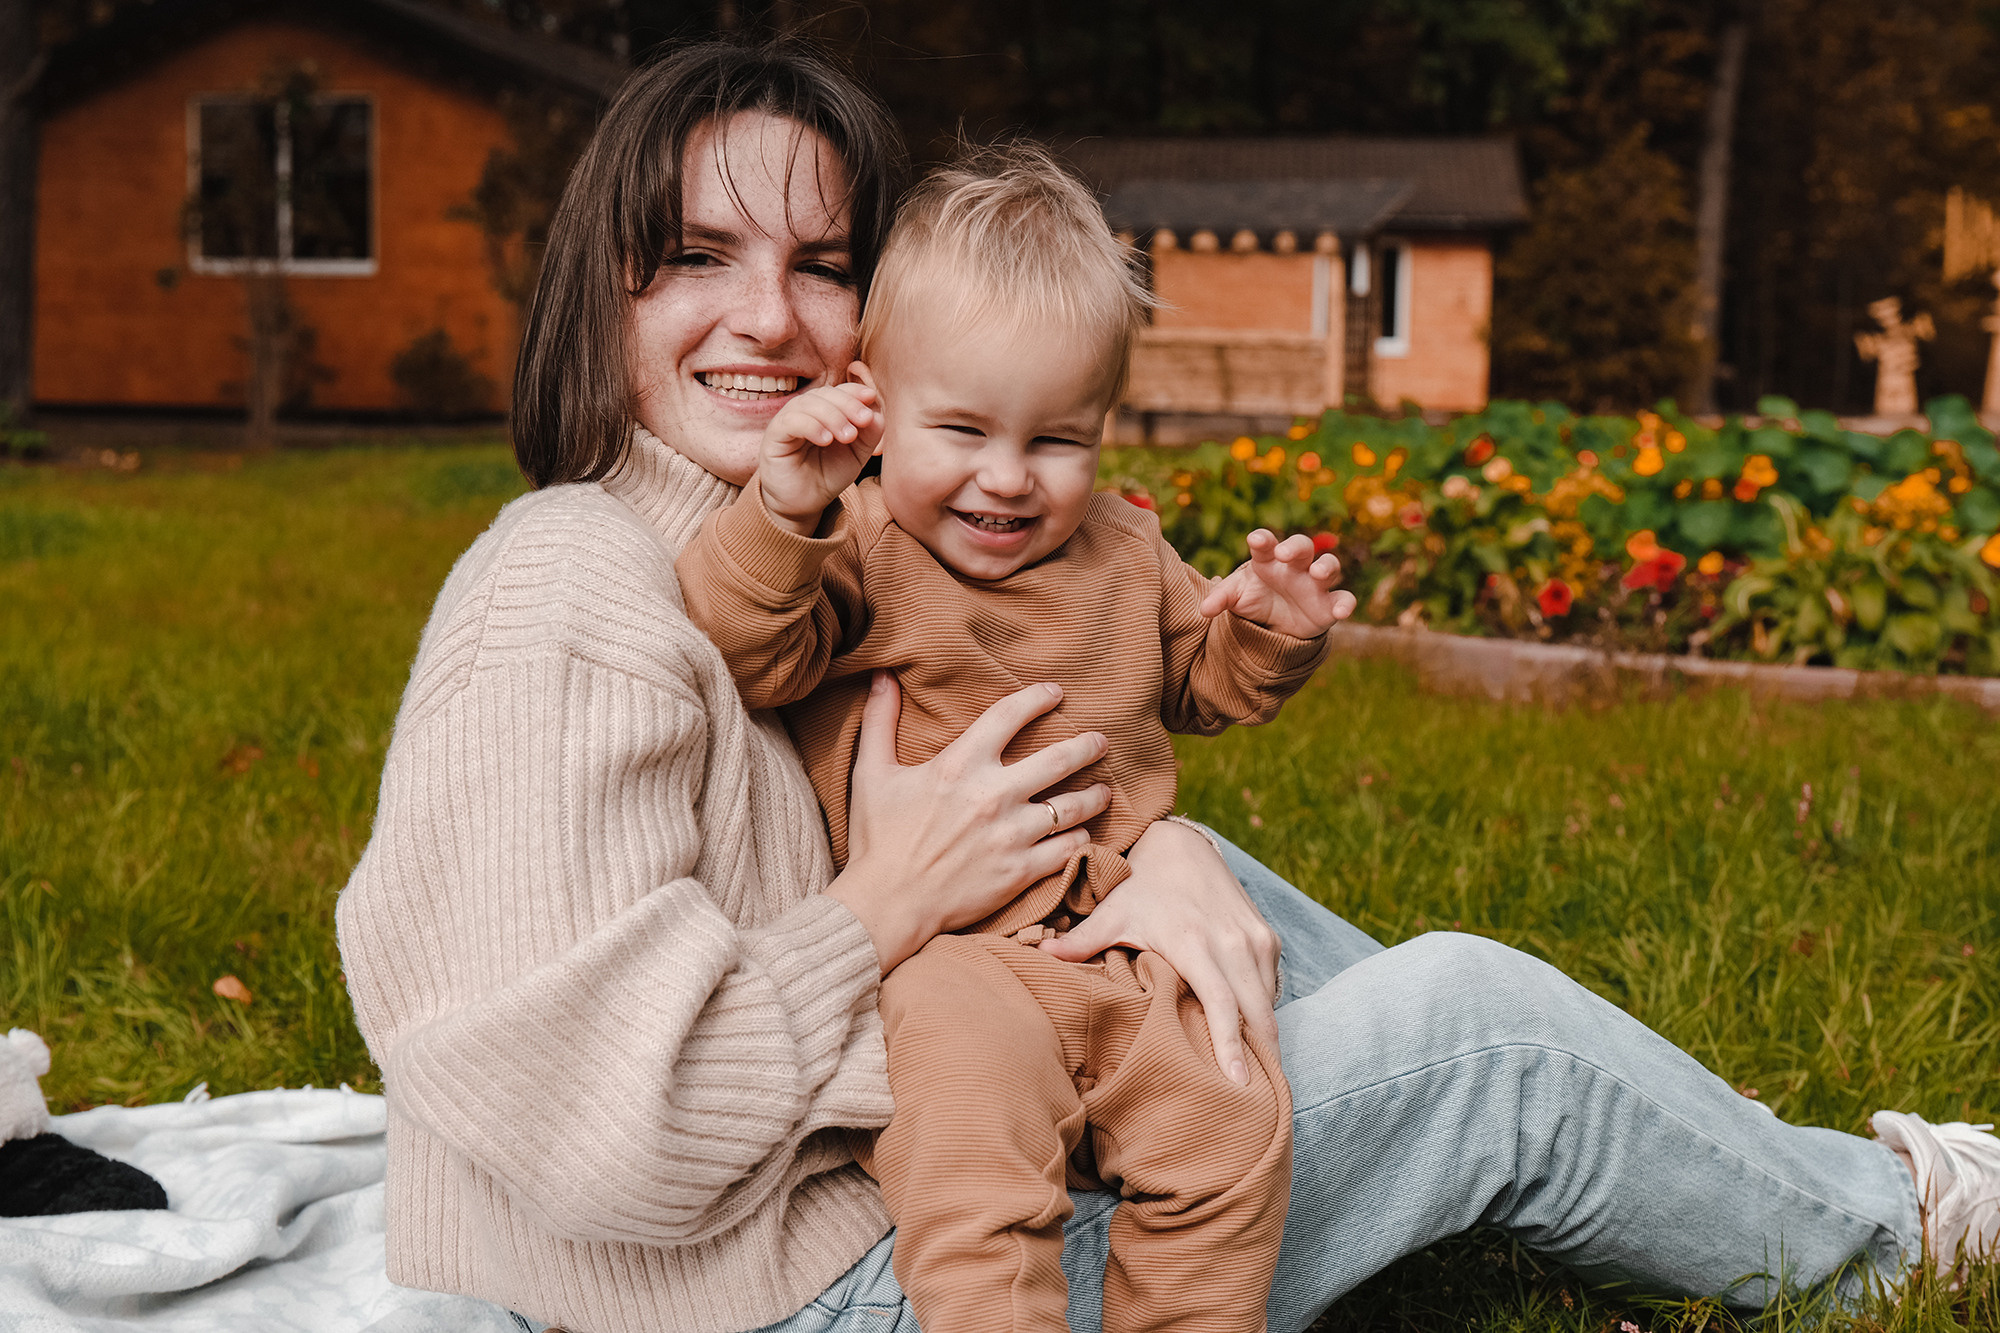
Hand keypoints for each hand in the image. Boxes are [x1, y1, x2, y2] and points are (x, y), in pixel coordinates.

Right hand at [759, 380, 880, 534]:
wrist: (804, 504)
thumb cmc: (827, 475)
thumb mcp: (857, 454)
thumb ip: (870, 433)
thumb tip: (875, 410)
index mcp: (824, 411)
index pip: (838, 391)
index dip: (854, 391)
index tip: (871, 397)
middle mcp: (804, 412)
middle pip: (824, 394)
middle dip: (847, 404)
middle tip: (864, 420)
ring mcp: (787, 421)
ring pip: (807, 404)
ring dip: (832, 416)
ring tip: (848, 436)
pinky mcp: (774, 435)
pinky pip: (790, 421)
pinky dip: (811, 426)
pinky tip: (826, 440)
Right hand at [827, 673, 1111, 974]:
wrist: (887, 904)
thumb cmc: (878, 838)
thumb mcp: (871, 773)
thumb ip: (879, 720)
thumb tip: (881, 676)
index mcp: (959, 765)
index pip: (1008, 715)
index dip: (1036, 698)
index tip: (1054, 692)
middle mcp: (993, 795)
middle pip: (1059, 759)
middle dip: (1087, 746)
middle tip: (1100, 741)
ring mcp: (1012, 835)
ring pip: (1073, 806)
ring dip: (1095, 794)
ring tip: (1104, 789)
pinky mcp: (1021, 871)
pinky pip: (1068, 848)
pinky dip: (1081, 837)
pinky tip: (1085, 831)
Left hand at [1039, 820, 1278, 1084]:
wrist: (1181, 845)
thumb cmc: (1141, 887)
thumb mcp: (1112, 912)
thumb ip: (1081, 940)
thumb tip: (1040, 957)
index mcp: (1195, 943)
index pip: (1222, 1004)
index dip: (1231, 1046)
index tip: (1240, 1084)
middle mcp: (1233, 942)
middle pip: (1257, 1013)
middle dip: (1262, 1058)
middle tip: (1258, 1103)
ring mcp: (1256, 939)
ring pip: (1269, 1002)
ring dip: (1266, 1040)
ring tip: (1260, 1081)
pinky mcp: (1267, 937)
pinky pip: (1271, 985)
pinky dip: (1265, 1013)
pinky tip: (1257, 1042)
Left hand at [1198, 529, 1357, 638]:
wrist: (1275, 624)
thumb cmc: (1254, 599)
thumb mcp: (1235, 597)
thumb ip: (1220, 599)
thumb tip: (1203, 611)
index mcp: (1268, 560)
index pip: (1265, 544)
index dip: (1262, 540)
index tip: (1255, 540)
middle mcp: (1294, 567)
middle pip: (1301, 546)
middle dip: (1294, 547)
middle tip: (1284, 552)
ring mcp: (1315, 584)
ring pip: (1329, 566)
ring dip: (1326, 566)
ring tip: (1318, 572)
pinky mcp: (1328, 605)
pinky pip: (1343, 599)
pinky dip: (1346, 603)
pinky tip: (1343, 611)